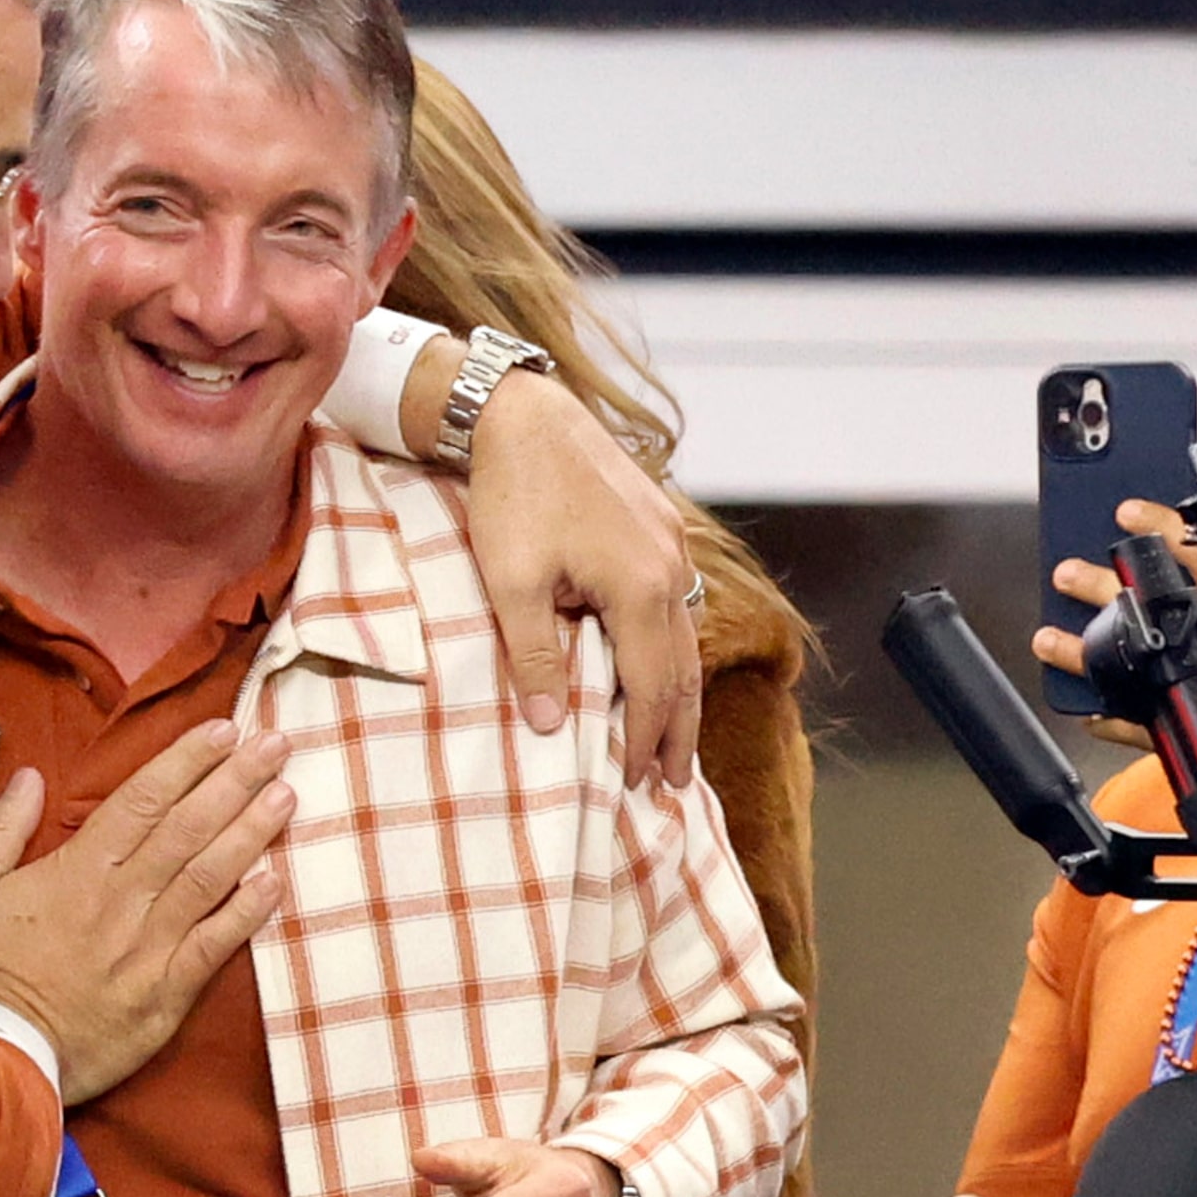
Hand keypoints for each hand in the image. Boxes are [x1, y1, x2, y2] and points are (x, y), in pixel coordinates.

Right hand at [0, 719, 293, 1105]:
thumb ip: (1, 829)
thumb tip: (29, 777)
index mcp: (77, 870)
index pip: (142, 800)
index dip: (186, 761)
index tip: (222, 729)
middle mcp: (121, 900)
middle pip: (188, 828)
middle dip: (235, 781)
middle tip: (276, 744)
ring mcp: (148, 947)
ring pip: (210, 877)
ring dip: (251, 833)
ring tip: (287, 795)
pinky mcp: (165, 995)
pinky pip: (214, 945)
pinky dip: (247, 912)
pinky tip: (276, 882)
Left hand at [470, 369, 699, 788]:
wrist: (525, 415)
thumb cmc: (511, 497)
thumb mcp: (511, 583)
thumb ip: (534, 654)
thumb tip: (549, 725)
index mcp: (640, 588)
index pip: (653, 686)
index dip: (648, 738)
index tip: (640, 781)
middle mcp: (670, 568)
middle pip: (684, 669)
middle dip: (678, 729)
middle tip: (675, 781)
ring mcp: (671, 543)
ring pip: (685, 635)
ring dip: (678, 690)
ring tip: (674, 737)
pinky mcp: (660, 525)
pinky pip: (676, 602)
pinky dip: (670, 646)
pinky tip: (657, 663)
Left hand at [1032, 497, 1196, 750]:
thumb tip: (1161, 547)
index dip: (1165, 532)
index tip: (1126, 512)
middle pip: (1153, 610)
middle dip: (1102, 588)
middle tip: (1065, 571)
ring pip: (1128, 668)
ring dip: (1079, 652)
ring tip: (1046, 637)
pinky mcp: (1186, 727)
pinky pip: (1132, 724)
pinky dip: (1104, 715)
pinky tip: (1085, 708)